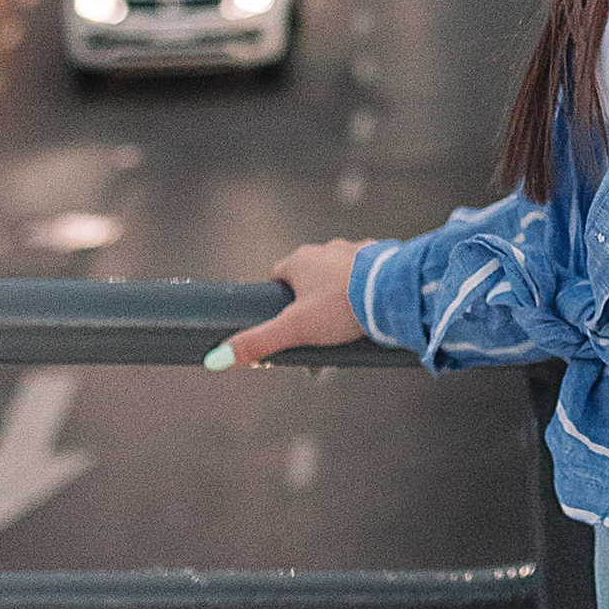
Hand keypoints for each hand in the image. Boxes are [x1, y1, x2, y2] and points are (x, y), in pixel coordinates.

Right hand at [208, 240, 366, 367]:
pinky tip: (368, 312)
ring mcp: (356, 252)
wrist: (393, 293)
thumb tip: (215, 360)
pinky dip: (363, 292)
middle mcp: (328, 249)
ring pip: (338, 276)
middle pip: (310, 277)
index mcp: (302, 260)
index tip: (281, 321)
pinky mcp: (381, 259)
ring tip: (343, 325)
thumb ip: (257, 343)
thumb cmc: (339, 307)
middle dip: (309, 302)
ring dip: (337, 297)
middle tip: (314, 330)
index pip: (278, 275)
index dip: (277, 299)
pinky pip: (366, 276)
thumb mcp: (293, 329)